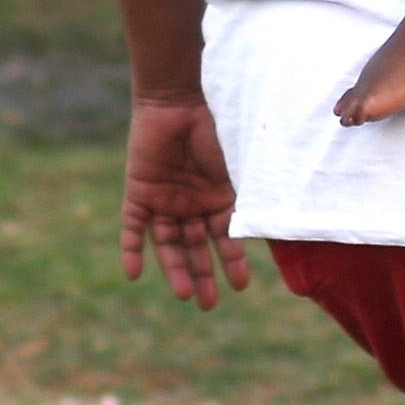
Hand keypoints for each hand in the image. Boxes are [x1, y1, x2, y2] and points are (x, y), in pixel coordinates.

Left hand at [116, 96, 248, 309]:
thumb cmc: (214, 128)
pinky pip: (133, 227)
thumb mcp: (236, 168)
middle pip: (194, 248)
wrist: (178, 99)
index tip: (241, 287)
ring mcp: (163, 200)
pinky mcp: (138, 192)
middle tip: (208, 304)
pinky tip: (134, 274)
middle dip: (202, 275)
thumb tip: (273, 227)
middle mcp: (190, 204)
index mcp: (217, 199)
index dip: (232, 262)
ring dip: (174, 269)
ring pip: (168, 243)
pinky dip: (132, 250)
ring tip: (185, 295)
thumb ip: (245, 197)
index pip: (224, 239)